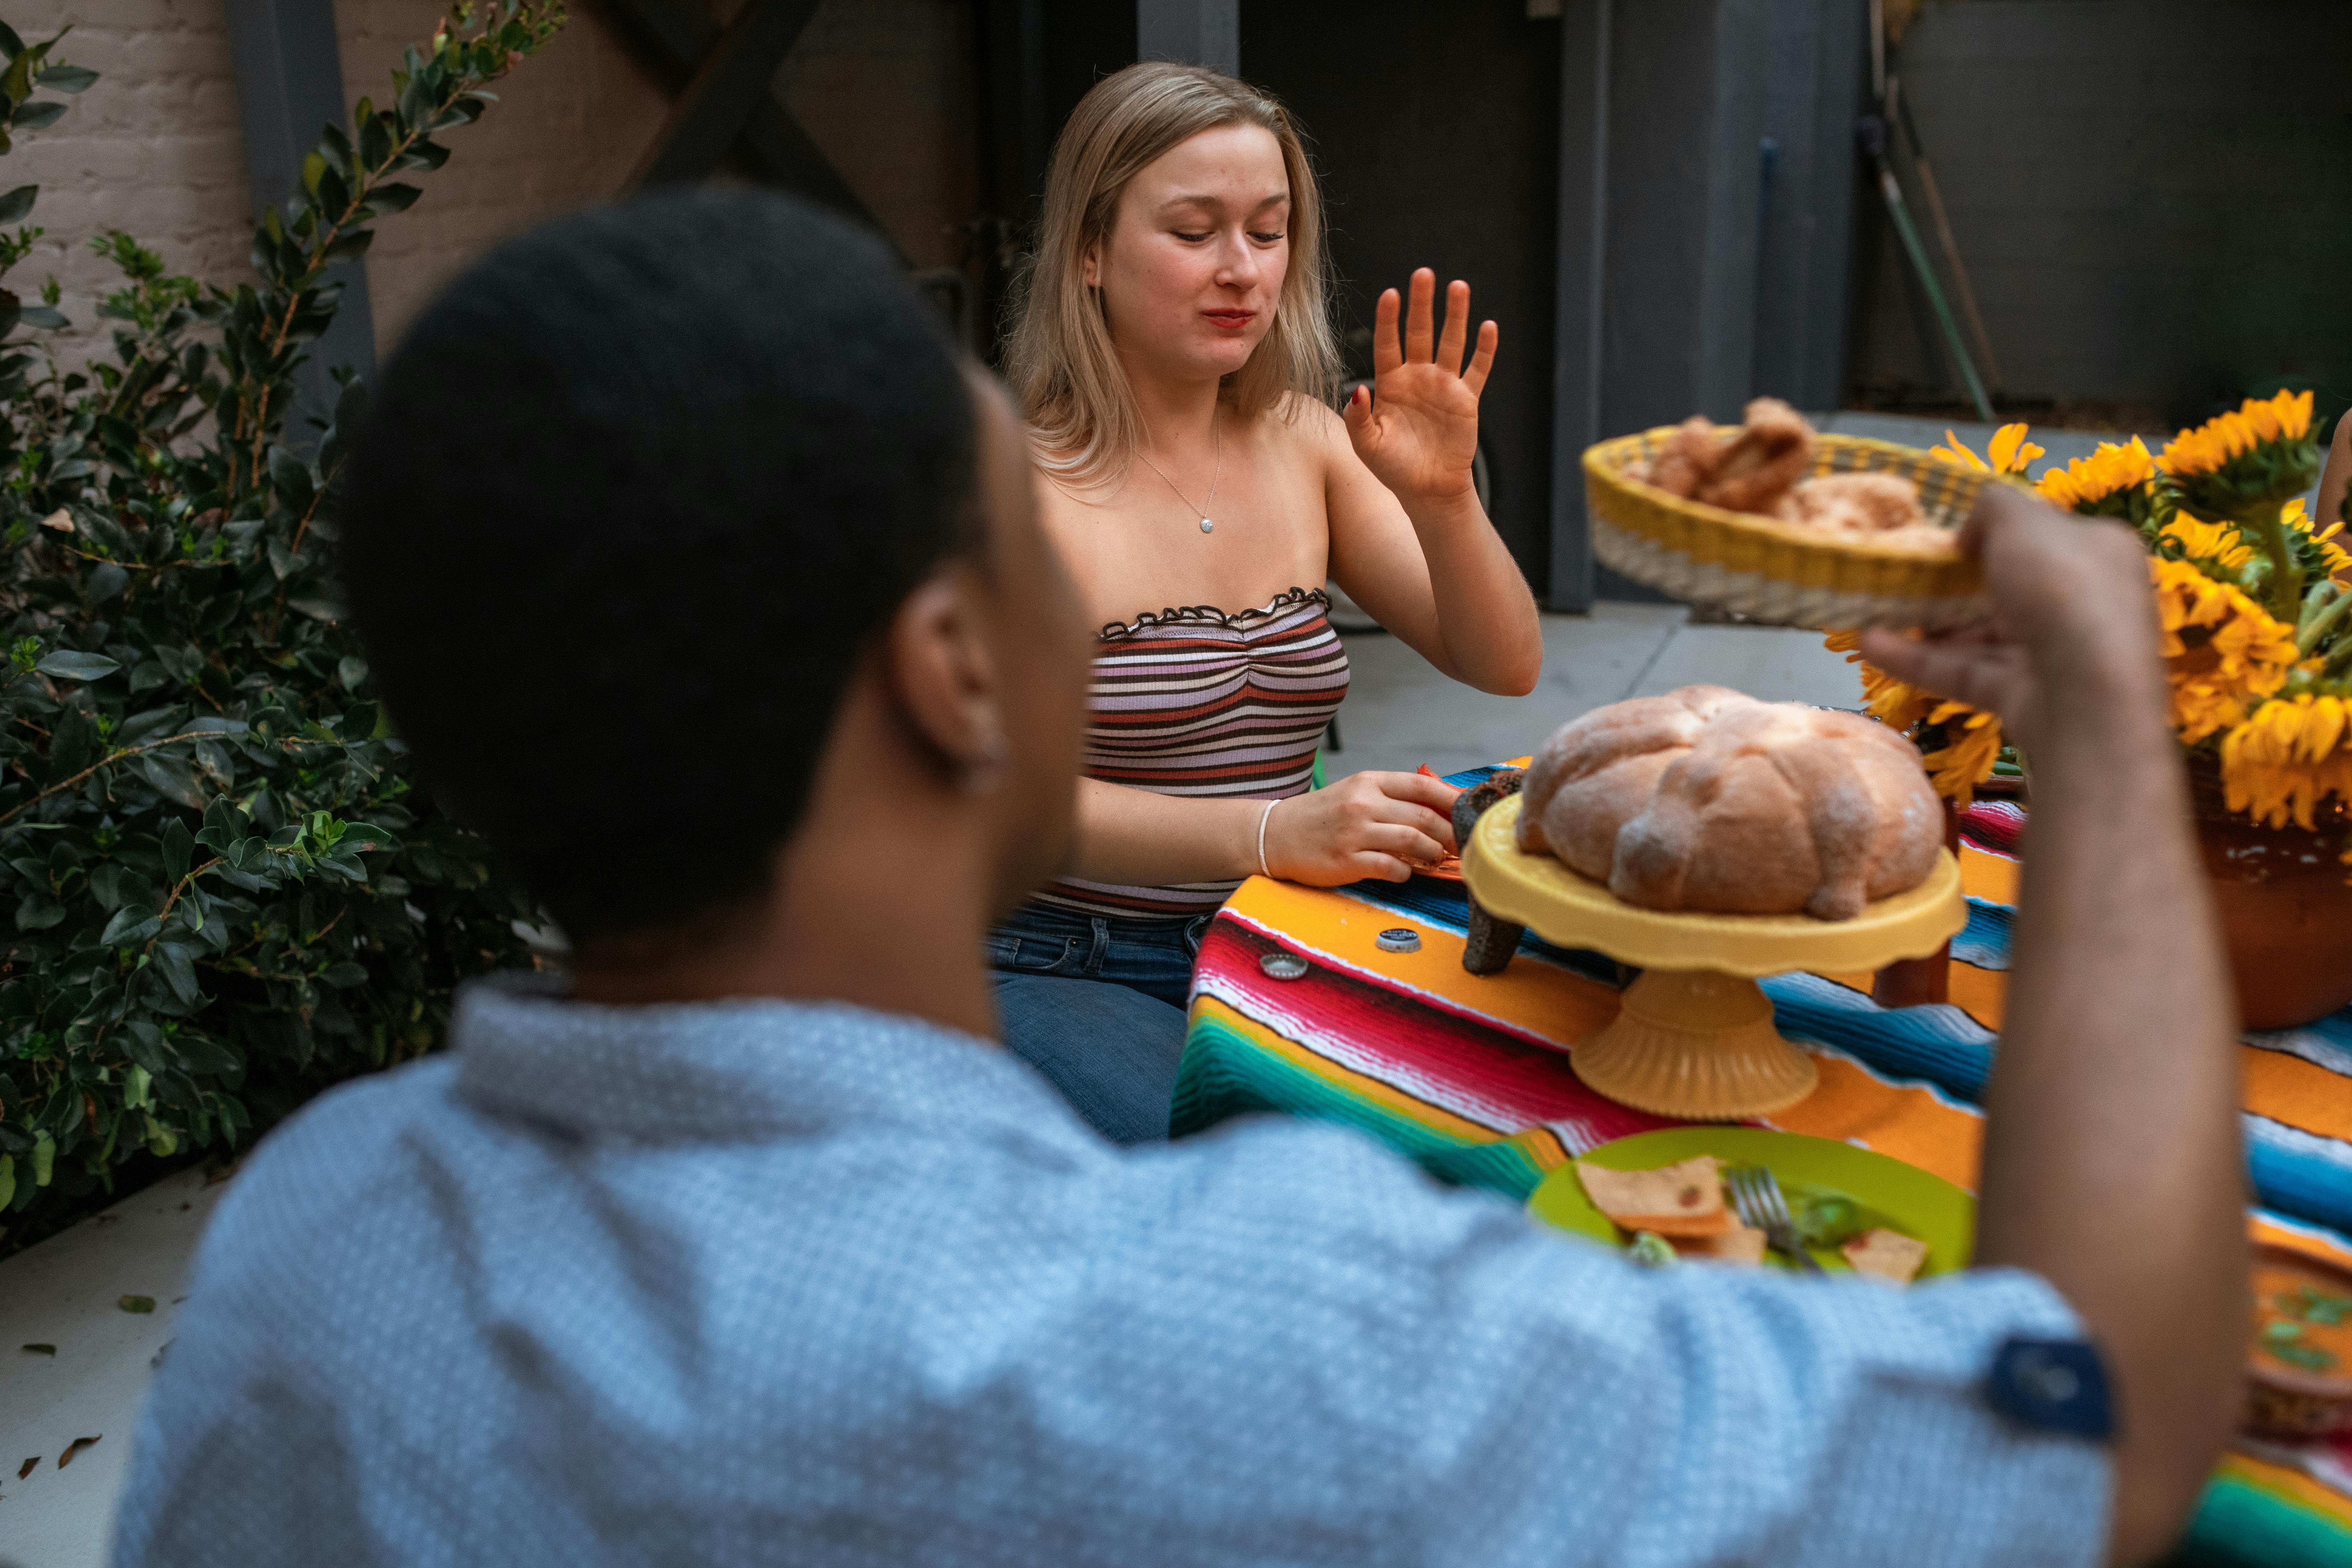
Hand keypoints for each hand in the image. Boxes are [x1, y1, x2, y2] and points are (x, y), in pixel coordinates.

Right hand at [1263, 770, 1458, 885]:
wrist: (1274, 835)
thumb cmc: (1319, 816)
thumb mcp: (1353, 793)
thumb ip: (1390, 797)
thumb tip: (1437, 807)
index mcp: (1367, 782)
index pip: (1421, 785)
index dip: (1452, 799)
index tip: (1469, 812)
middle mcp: (1362, 803)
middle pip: (1424, 816)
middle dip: (1450, 833)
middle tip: (1462, 844)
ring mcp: (1354, 832)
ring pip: (1413, 841)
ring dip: (1433, 853)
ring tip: (1436, 859)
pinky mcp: (1347, 861)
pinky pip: (1391, 867)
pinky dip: (1406, 872)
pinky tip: (1404, 872)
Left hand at [1344, 268, 1495, 505]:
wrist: (1427, 490)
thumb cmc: (1393, 467)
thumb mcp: (1367, 445)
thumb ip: (1357, 417)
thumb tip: (1356, 388)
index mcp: (1390, 383)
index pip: (1387, 344)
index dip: (1388, 319)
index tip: (1390, 294)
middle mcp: (1417, 376)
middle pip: (1420, 332)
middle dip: (1422, 304)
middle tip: (1424, 273)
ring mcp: (1443, 385)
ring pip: (1451, 342)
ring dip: (1455, 315)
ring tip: (1458, 287)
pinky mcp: (1466, 398)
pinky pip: (1478, 369)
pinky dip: (1484, 350)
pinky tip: (1488, 327)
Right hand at [1860, 484, 2163, 755]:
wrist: (2086, 688)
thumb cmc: (2060, 586)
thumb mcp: (2021, 520)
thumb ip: (1991, 508)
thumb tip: (1972, 534)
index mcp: (2098, 552)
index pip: (2048, 536)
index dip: (2002, 533)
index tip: (1956, 539)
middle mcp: (2083, 601)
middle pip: (2011, 588)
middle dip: (1957, 584)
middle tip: (1907, 576)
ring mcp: (2053, 653)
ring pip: (1983, 635)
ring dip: (1928, 624)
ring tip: (1874, 612)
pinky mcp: (2022, 694)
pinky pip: (1965, 672)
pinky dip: (1919, 660)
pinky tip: (1871, 645)